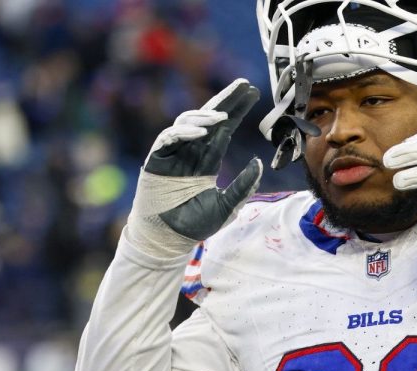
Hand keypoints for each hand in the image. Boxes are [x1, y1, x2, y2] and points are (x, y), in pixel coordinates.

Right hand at [127, 79, 262, 257]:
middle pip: (209, 118)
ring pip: (188, 123)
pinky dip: (184, 132)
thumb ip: (243, 186)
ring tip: (223, 115)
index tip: (254, 92)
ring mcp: (173, 154)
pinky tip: (200, 133)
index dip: (238, 109)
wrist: (167, 240)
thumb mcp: (227, 206)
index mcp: (209, 159)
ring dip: (205, 116)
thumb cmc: (194, 225)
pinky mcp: (157, 161)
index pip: (225, 128)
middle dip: (226, 100)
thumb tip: (259, 162)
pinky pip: (168, 139)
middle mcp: (192, 151)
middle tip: (244, 85)